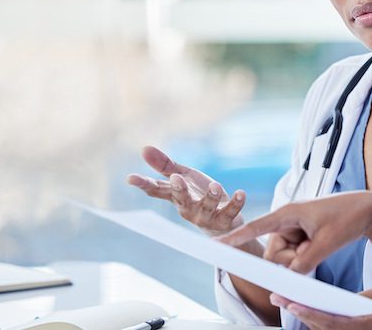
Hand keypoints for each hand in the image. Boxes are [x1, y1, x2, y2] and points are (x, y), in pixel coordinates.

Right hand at [127, 145, 244, 235]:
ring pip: (207, 207)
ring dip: (210, 197)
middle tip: (176, 178)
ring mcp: (206, 216)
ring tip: (214, 185)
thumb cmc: (199, 196)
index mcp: (176, 196)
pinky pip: (230, 212)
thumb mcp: (184, 177)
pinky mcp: (225, 220)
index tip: (131, 178)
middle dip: (179, 189)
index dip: (144, 184)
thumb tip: (144, 148)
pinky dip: (236, 203)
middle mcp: (188, 208)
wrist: (224, 222)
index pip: (157, 190)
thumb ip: (165, 165)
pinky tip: (240, 193)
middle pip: (181, 199)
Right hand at [218, 191, 371, 272]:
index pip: (256, 227)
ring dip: (301, 259)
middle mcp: (286, 220)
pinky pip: (294, 256)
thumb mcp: (326, 243)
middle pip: (274, 254)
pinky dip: (306, 257)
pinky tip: (319, 245)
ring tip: (320, 243)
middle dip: (292, 260)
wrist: (367, 209)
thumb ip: (305, 263)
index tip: (216, 244)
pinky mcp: (300, 236)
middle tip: (314, 248)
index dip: (236, 237)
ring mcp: (293, 229)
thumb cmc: (347, 217)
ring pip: (284, 258)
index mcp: (288, 213)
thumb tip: (289, 279)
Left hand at [270, 289, 371, 329]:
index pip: (326, 321)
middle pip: (318, 326)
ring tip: (286, 301)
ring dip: (304, 317)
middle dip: (298, 311)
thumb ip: (351, 299)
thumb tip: (331, 299)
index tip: (291, 303)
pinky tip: (305, 310)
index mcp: (358, 327)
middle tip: (278, 297)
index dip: (307, 313)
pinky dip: (316, 321)